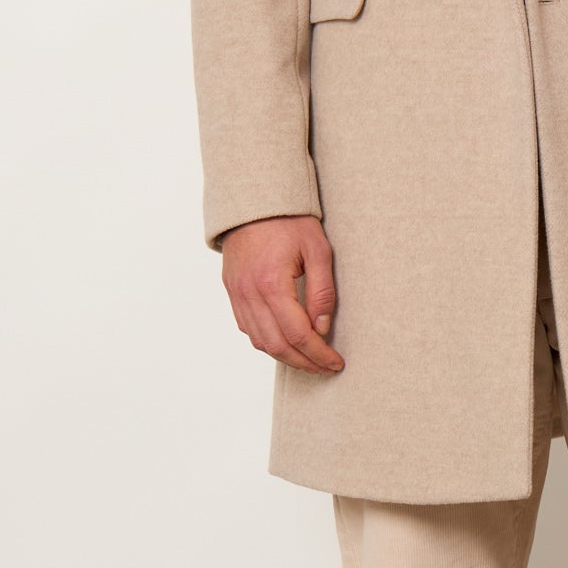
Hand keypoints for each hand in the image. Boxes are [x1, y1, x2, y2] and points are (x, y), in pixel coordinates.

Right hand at [220, 215, 344, 374]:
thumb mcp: (318, 250)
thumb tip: (322, 328)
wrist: (254, 200)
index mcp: (272, 284)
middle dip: (304, 363)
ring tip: (308, 359)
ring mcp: (237, 293)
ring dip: (285, 356)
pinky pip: (247, 327)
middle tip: (325, 367)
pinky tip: (285, 341)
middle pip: (277, 346)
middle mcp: (250, 293)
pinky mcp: (232, 291)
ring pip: (259, 341)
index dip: (318, 354)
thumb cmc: (289, 221)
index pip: (298, 334)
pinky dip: (267, 341)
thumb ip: (322, 292)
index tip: (335, 362)